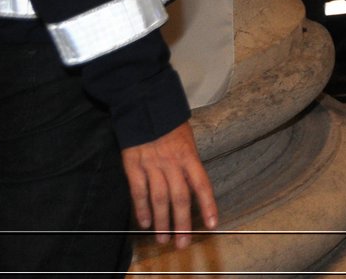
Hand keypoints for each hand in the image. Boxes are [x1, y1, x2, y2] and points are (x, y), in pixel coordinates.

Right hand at [121, 122, 217, 248]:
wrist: (144, 103)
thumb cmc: (169, 121)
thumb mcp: (187, 137)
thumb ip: (189, 161)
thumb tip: (193, 184)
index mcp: (189, 155)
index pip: (202, 184)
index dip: (208, 205)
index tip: (212, 224)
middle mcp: (172, 162)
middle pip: (179, 198)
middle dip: (182, 223)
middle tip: (182, 243)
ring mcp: (152, 165)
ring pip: (159, 199)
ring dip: (162, 221)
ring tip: (163, 239)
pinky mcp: (133, 165)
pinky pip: (138, 191)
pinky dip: (141, 208)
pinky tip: (145, 223)